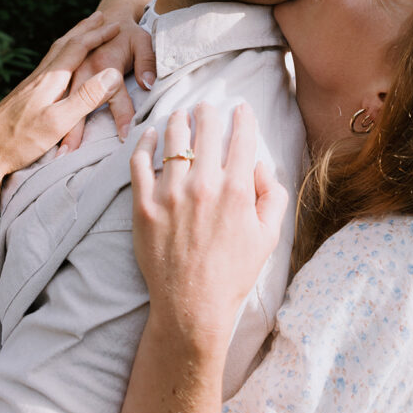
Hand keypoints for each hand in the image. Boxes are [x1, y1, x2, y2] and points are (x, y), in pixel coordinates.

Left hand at [0, 11, 124, 209]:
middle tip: (99, 16)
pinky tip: (58, 66)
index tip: (115, 25)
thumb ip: (85, 97)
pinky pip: (48, 65)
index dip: (97, 36)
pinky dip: (60, 55)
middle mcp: (39, 77)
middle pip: (64, 44)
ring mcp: (29, 86)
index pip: (77, 49)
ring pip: (54, 53)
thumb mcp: (58, 122)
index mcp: (50, 80)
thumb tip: (111, 73)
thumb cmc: (19, 140)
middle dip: (84, 29)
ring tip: (81, 33)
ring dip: (71, 39)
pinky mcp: (23, 97)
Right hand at [60, 0, 156, 149]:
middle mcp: (82, 69)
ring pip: (62, 104)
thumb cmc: (127, 32)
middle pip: (78, 104)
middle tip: (67, 155)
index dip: (122, 116)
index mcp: (102, 62)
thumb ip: (147, 62)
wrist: (106, 17)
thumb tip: (148, 84)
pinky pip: (57, 100)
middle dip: (72, 131)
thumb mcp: (142, 42)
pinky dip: (53, 117)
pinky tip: (46, 137)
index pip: (114, 94)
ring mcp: (69, 75)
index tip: (124, 137)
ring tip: (56, 153)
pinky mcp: (63, 79)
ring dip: (58, 128)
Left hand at [130, 103, 288, 352]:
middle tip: (207, 106)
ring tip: (181, 113)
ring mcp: (170, 194)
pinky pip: (139, 163)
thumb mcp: (268, 237)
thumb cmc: (233, 274)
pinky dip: (145, 143)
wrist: (192, 307)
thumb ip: (272, 196)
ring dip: (179, 120)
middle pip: (206, 130)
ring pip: (173, 140)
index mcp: (236, 190)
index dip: (243, 118)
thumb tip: (261, 166)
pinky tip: (151, 134)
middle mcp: (203, 185)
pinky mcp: (144, 205)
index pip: (241, 138)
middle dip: (209, 112)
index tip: (241, 109)